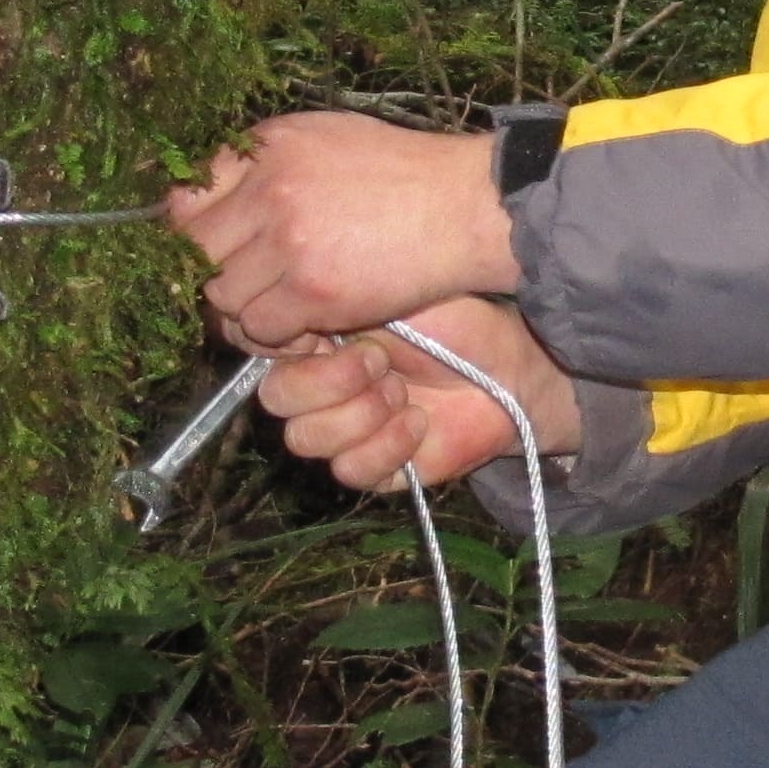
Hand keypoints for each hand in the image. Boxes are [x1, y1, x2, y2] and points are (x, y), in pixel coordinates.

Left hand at [165, 111, 519, 349]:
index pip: (187, 196)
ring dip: (247, 308)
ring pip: (224, 296)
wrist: (464, 206)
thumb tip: (217, 192)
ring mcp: (290, 242)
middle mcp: (270, 190)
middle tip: (245, 285)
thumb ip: (270, 160)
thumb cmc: (404, 173)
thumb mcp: (329, 137)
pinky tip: (308, 322)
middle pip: (196, 250)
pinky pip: (262, 328)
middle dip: (214, 273)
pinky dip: (279, 334)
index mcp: (270, 147)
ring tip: (282, 306)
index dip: (192, 229)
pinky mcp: (314, 291)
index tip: (211, 248)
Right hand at [257, 298, 580, 492]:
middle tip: (380, 361)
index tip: (329, 330)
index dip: (287, 346)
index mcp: (315, 343)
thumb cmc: (451, 326)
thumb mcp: (387, 298)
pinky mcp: (371, 469)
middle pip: (276, 401)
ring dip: (361, 412)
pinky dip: (388, 444)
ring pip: (306, 439)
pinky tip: (418, 422)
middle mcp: (320, 389)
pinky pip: (349, 469)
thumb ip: (331, 308)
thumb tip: (288, 324)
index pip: (263, 351)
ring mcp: (342, 432)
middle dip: (329, 379)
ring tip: (403, 392)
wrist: (506, 371)